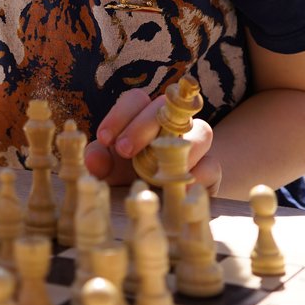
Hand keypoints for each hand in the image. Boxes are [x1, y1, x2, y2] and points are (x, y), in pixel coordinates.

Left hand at [83, 87, 221, 194]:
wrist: (157, 206)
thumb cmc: (127, 179)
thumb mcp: (108, 171)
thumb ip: (99, 162)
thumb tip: (94, 157)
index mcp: (143, 116)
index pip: (136, 99)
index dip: (120, 115)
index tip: (104, 139)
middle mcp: (173, 124)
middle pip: (166, 107)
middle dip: (142, 127)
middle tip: (123, 150)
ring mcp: (196, 144)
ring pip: (200, 130)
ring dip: (176, 147)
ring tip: (154, 169)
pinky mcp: (210, 171)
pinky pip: (211, 165)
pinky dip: (195, 174)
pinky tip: (176, 186)